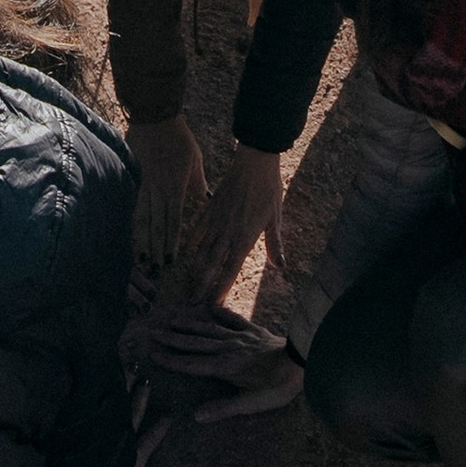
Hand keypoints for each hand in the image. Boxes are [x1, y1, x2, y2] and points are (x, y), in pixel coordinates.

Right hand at [130, 117, 208, 264]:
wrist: (154, 118)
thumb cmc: (179, 139)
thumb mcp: (195, 161)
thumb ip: (198, 184)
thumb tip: (206, 200)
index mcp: (174, 187)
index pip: (172, 221)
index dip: (171, 242)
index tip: (170, 261)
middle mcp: (157, 191)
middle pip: (156, 226)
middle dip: (155, 250)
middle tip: (154, 272)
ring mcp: (145, 187)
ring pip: (142, 221)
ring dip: (142, 243)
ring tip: (141, 262)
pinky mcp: (137, 182)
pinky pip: (136, 208)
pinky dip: (135, 226)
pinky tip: (133, 239)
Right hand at [179, 148, 285, 305]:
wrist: (254, 161)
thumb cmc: (268, 189)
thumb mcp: (275, 218)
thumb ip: (274, 244)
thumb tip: (281, 267)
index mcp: (244, 236)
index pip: (230, 269)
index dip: (220, 288)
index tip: (213, 305)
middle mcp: (227, 232)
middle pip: (211, 265)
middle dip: (201, 286)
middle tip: (191, 304)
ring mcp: (215, 220)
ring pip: (200, 251)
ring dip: (193, 271)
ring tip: (186, 287)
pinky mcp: (209, 208)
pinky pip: (196, 230)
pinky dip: (190, 244)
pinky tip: (184, 255)